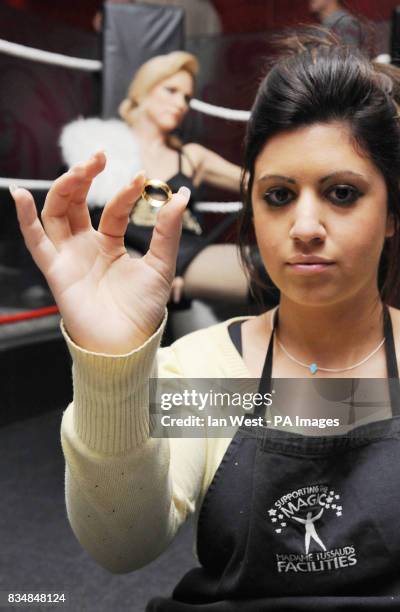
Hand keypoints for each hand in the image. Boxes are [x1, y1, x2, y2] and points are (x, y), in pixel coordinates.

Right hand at [11, 152, 189, 353]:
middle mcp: (85, 247)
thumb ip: (168, 230)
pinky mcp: (56, 271)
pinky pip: (35, 242)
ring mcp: (69, 257)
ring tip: (80, 170)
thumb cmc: (144, 310)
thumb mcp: (162, 265)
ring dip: (63, 188)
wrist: (129, 343)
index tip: (142, 178)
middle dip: (84, 177)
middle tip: (99, 156)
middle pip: (75, 203)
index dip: (124, 192)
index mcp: (109, 244)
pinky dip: (25, 219)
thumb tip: (182, 194)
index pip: (111, 209)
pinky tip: (20, 195)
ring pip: (56, 213)